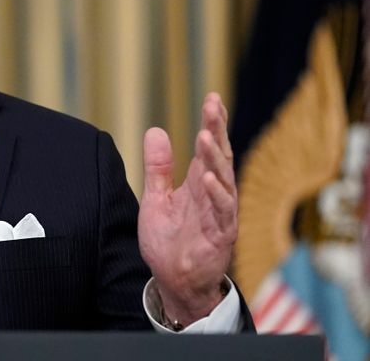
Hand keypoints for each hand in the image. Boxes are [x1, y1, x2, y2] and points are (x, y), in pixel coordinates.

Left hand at [137, 93, 236, 325]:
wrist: (172, 280)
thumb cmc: (168, 241)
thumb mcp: (155, 197)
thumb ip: (157, 167)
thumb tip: (156, 130)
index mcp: (198, 183)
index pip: (207, 148)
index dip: (212, 123)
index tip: (212, 97)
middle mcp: (212, 194)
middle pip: (218, 157)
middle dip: (217, 130)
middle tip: (214, 105)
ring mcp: (219, 214)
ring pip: (223, 180)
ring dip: (216, 158)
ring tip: (206, 135)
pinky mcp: (220, 235)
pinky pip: (222, 212)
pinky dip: (217, 195)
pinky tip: (209, 178)